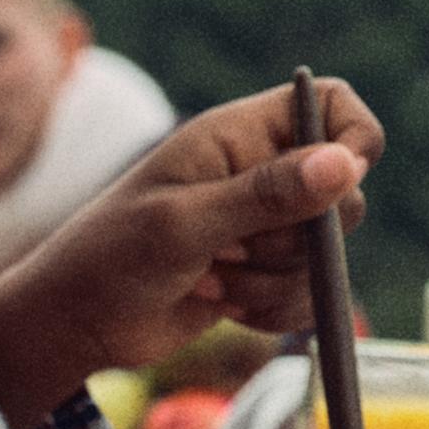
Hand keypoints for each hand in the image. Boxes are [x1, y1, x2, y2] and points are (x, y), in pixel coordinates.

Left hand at [0, 78, 383, 428]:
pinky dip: (273, 311)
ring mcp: (263, 226)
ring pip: (324, 255)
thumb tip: (344, 164)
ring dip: (272, 282)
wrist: (77, 324)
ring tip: (207, 278)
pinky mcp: (263, 275)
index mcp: (238, 135)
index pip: (331, 104)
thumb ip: (266, 195)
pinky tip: (222, 307)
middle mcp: (258, 172)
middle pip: (341, 194)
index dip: (351, 139)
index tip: (336, 185)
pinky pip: (308, 295)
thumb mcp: (184, 223)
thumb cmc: (111, 258)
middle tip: (227, 249)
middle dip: (294, 239)